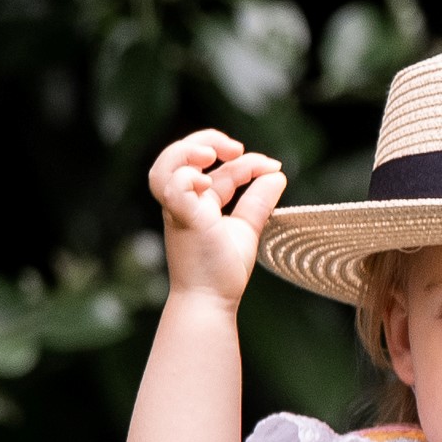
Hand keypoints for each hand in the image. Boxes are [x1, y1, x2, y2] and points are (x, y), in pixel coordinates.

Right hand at [148, 127, 285, 306]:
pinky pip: (172, 189)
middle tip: (235, 148)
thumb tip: (277, 173)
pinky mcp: (182, 219)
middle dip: (204, 140)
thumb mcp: (246, 229)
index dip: (246, 162)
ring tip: (211, 154)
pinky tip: (206, 183)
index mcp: (198, 203)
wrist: (209, 301)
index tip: (272, 167)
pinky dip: (186, 177)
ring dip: (185, 152)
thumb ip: (258, 202)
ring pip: (164, 168)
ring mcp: (178, 210)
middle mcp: (184, 203)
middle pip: (177, 156)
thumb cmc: (222, 272)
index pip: (219, 170)